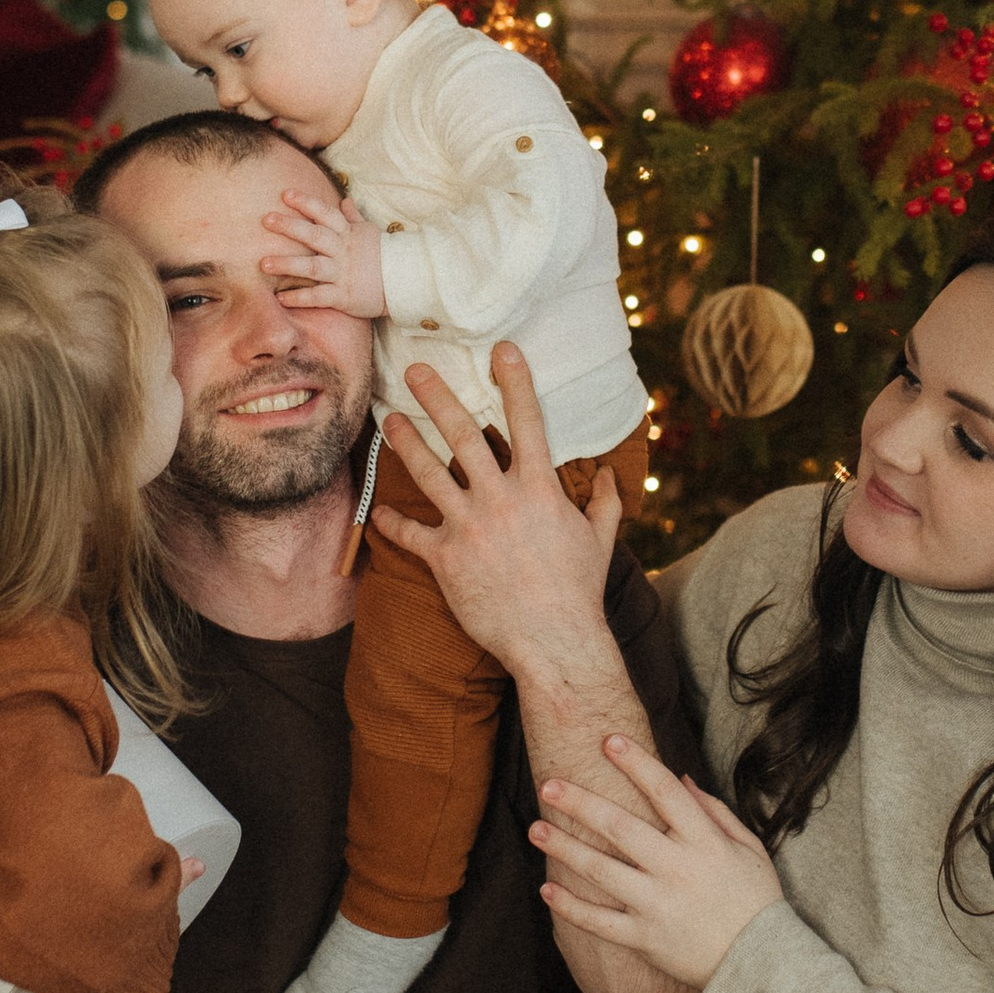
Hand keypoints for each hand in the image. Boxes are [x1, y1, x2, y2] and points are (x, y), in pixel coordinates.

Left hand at [260, 186, 383, 318]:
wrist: (406, 283)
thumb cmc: (385, 256)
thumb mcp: (370, 232)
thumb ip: (353, 217)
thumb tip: (344, 200)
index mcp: (348, 234)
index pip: (326, 213)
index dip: (306, 203)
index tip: (285, 194)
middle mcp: (343, 251)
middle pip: (314, 236)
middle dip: (289, 227)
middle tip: (266, 220)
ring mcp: (343, 274)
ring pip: (312, 267)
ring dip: (287, 265)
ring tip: (263, 264)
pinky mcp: (344, 296)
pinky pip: (319, 297)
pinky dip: (299, 298)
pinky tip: (280, 298)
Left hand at [371, 342, 620, 682]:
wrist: (553, 641)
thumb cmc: (578, 591)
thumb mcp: (601, 540)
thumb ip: (605, 502)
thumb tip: (612, 476)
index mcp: (539, 489)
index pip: (527, 422)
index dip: (515, 382)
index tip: (501, 351)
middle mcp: (500, 499)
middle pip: (461, 435)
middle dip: (436, 398)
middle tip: (416, 370)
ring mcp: (469, 527)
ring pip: (428, 473)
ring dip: (405, 443)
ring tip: (389, 420)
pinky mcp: (445, 559)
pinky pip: (411, 535)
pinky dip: (393, 523)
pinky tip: (381, 514)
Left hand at [535, 732, 784, 992]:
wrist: (761, 964)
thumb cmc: (756, 900)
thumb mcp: (750, 849)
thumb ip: (714, 811)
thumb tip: (681, 778)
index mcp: (705, 842)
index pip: (665, 792)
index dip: (636, 763)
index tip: (608, 740)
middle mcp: (677, 869)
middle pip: (620, 827)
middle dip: (581, 803)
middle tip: (549, 784)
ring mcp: (657, 905)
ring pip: (601, 871)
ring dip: (564, 848)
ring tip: (535, 828)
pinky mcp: (644, 938)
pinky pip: (599, 921)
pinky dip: (571, 907)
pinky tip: (547, 888)